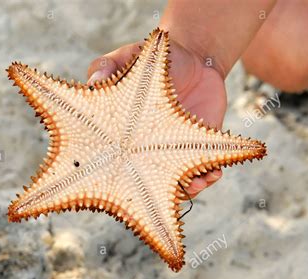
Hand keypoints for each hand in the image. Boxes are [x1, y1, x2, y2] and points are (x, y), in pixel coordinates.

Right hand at [87, 38, 226, 198]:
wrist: (194, 59)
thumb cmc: (154, 61)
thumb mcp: (129, 58)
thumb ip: (109, 65)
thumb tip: (94, 81)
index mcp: (125, 136)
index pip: (114, 164)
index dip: (115, 180)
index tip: (121, 187)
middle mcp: (148, 151)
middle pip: (148, 182)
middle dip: (155, 192)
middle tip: (162, 192)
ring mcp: (175, 152)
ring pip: (177, 182)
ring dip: (187, 189)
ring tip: (195, 185)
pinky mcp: (200, 149)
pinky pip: (205, 169)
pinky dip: (210, 175)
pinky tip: (213, 173)